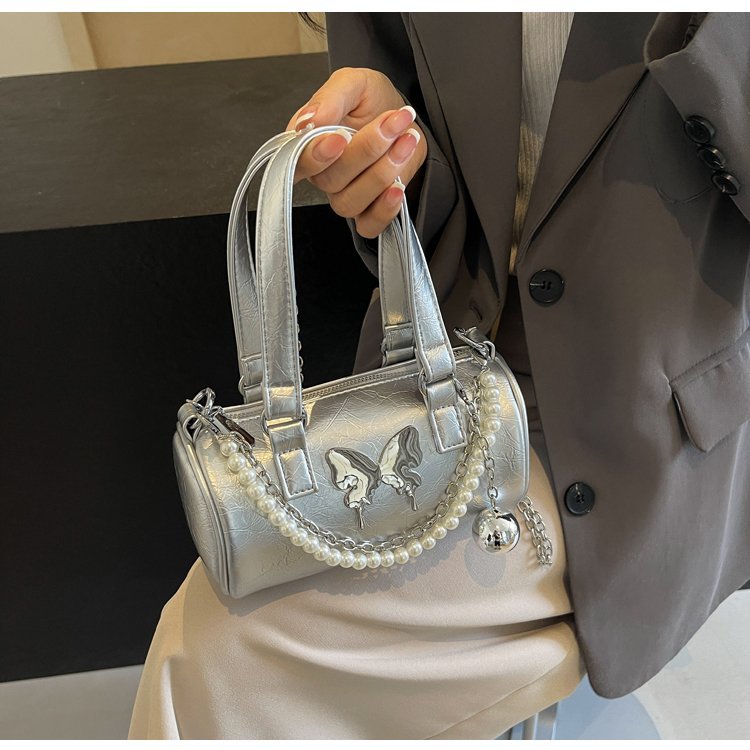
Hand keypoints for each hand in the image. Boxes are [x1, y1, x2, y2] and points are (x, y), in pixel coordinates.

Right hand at [286, 67, 427, 237]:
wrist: (406, 121)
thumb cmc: (375, 102)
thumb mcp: (355, 84)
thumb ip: (331, 97)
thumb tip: (308, 120)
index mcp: (309, 143)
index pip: (298, 160)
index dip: (316, 155)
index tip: (341, 137)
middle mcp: (323, 174)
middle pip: (330, 179)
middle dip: (366, 150)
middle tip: (393, 122)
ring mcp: (345, 196)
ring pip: (350, 202)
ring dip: (381, 173)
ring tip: (406, 140)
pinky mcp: (368, 212)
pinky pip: (368, 226)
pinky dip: (383, 211)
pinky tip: (398, 188)